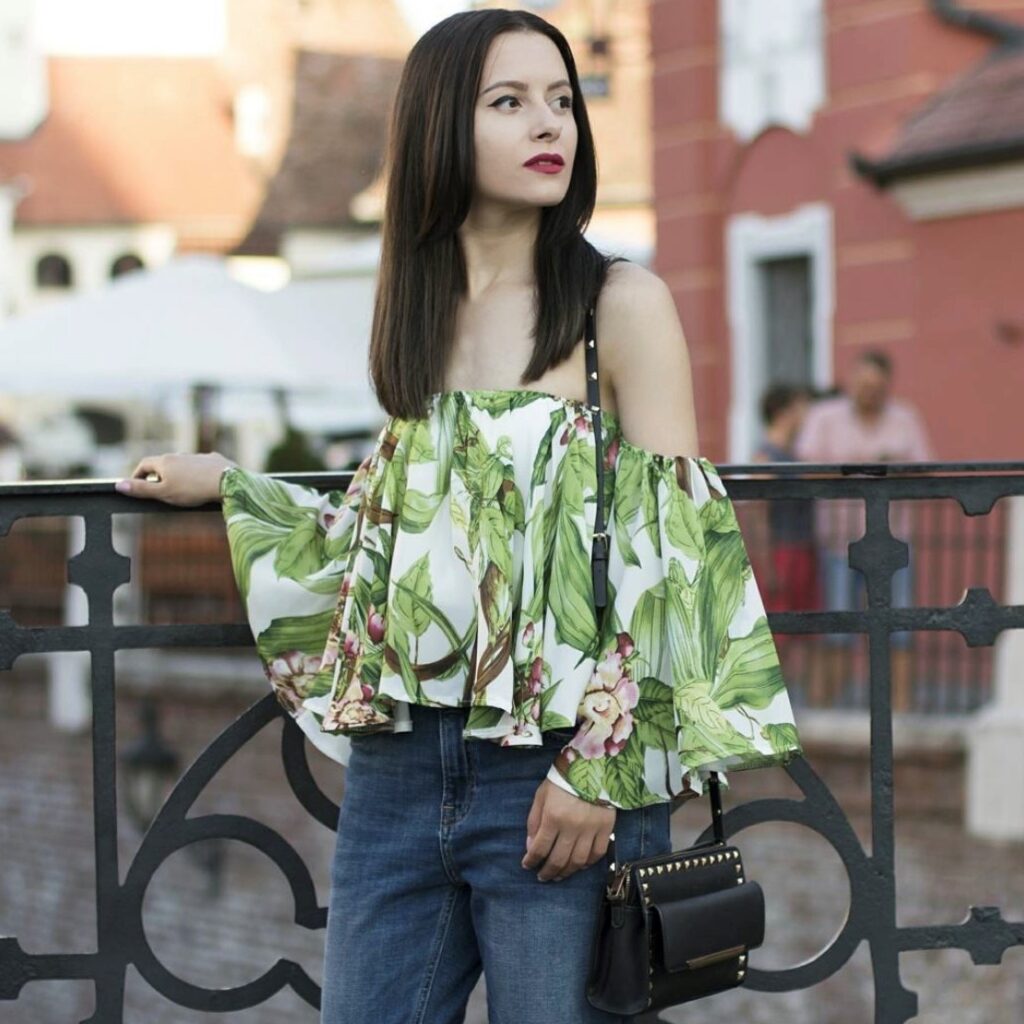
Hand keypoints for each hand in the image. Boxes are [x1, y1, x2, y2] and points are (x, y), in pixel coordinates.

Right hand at [115, 451, 236, 506]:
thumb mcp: (164, 493)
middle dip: (158, 476)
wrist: (228, 481)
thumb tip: (118, 485)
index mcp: (165, 461)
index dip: (137, 475)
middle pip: (164, 463)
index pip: (144, 464)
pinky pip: (201, 466)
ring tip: (180, 488)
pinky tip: (201, 483)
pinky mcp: (214, 460)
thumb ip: (142, 490)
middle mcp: (181, 454)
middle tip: (157, 490)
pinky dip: (197, 474)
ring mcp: (198, 456)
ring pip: (183, 464)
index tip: (136, 485)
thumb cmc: (194, 489)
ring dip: (178, 474)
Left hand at [521, 778, 615, 881]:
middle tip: (543, 877)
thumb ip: (534, 820)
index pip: (539, 848)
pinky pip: (597, 854)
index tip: (527, 866)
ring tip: (559, 875)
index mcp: (553, 817)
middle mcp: (572, 827)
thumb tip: (531, 846)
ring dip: (567, 872)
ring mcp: (591, 829)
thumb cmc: (563, 779)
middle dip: (548, 872)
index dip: (531, 861)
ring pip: (578, 861)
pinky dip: (588, 863)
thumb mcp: (542, 795)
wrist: (594, 766)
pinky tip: (579, 865)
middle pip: (558, 859)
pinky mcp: (606, 828)